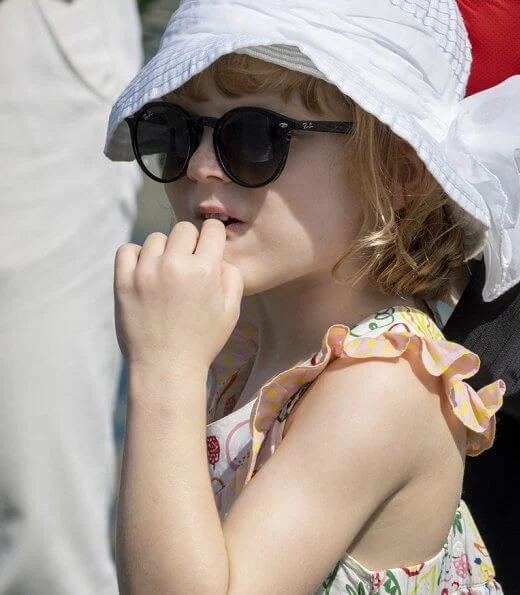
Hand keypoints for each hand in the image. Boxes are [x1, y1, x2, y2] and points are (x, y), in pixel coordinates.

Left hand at [114, 219, 243, 371]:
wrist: (166, 368)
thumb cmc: (202, 342)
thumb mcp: (232, 311)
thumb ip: (232, 276)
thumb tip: (219, 256)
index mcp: (205, 270)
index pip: (211, 228)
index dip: (212, 238)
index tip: (207, 250)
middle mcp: (175, 265)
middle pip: (183, 229)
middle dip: (189, 243)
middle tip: (187, 267)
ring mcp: (146, 272)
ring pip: (156, 238)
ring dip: (163, 251)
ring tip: (165, 275)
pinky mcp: (123, 281)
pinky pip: (127, 249)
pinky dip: (136, 256)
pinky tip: (145, 273)